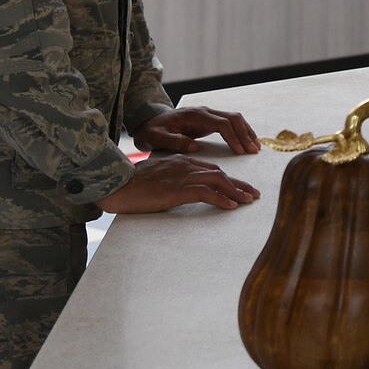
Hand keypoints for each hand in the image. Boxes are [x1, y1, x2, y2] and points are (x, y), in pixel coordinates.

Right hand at [98, 154, 260, 213]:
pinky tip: (230, 206)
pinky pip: (205, 192)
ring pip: (217, 180)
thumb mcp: (156, 177)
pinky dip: (220, 199)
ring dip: (236, 191)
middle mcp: (184, 165)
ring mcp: (181, 176)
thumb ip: (172, 178)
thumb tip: (182, 189)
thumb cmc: (131, 184)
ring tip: (248, 201)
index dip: (229, 178)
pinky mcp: (176, 190)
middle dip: (239, 184)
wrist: (114, 186)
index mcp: (180, 161)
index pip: (211, 168)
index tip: (241, 188)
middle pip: (219, 173)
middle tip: (253, 195)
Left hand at [134, 106, 260, 155]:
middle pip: (232, 118)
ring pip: (234, 119)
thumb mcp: (155, 138)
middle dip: (245, 134)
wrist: (147, 122)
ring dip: (246, 132)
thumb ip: (173, 141)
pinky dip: (240, 131)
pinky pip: (229, 124)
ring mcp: (207, 115)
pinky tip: (246, 141)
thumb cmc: (151, 132)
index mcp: (194, 115)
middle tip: (254, 150)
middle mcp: (204, 112)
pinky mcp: (208, 121)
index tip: (240, 151)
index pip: (221, 123)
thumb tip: (194, 146)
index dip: (232, 137)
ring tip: (255, 147)